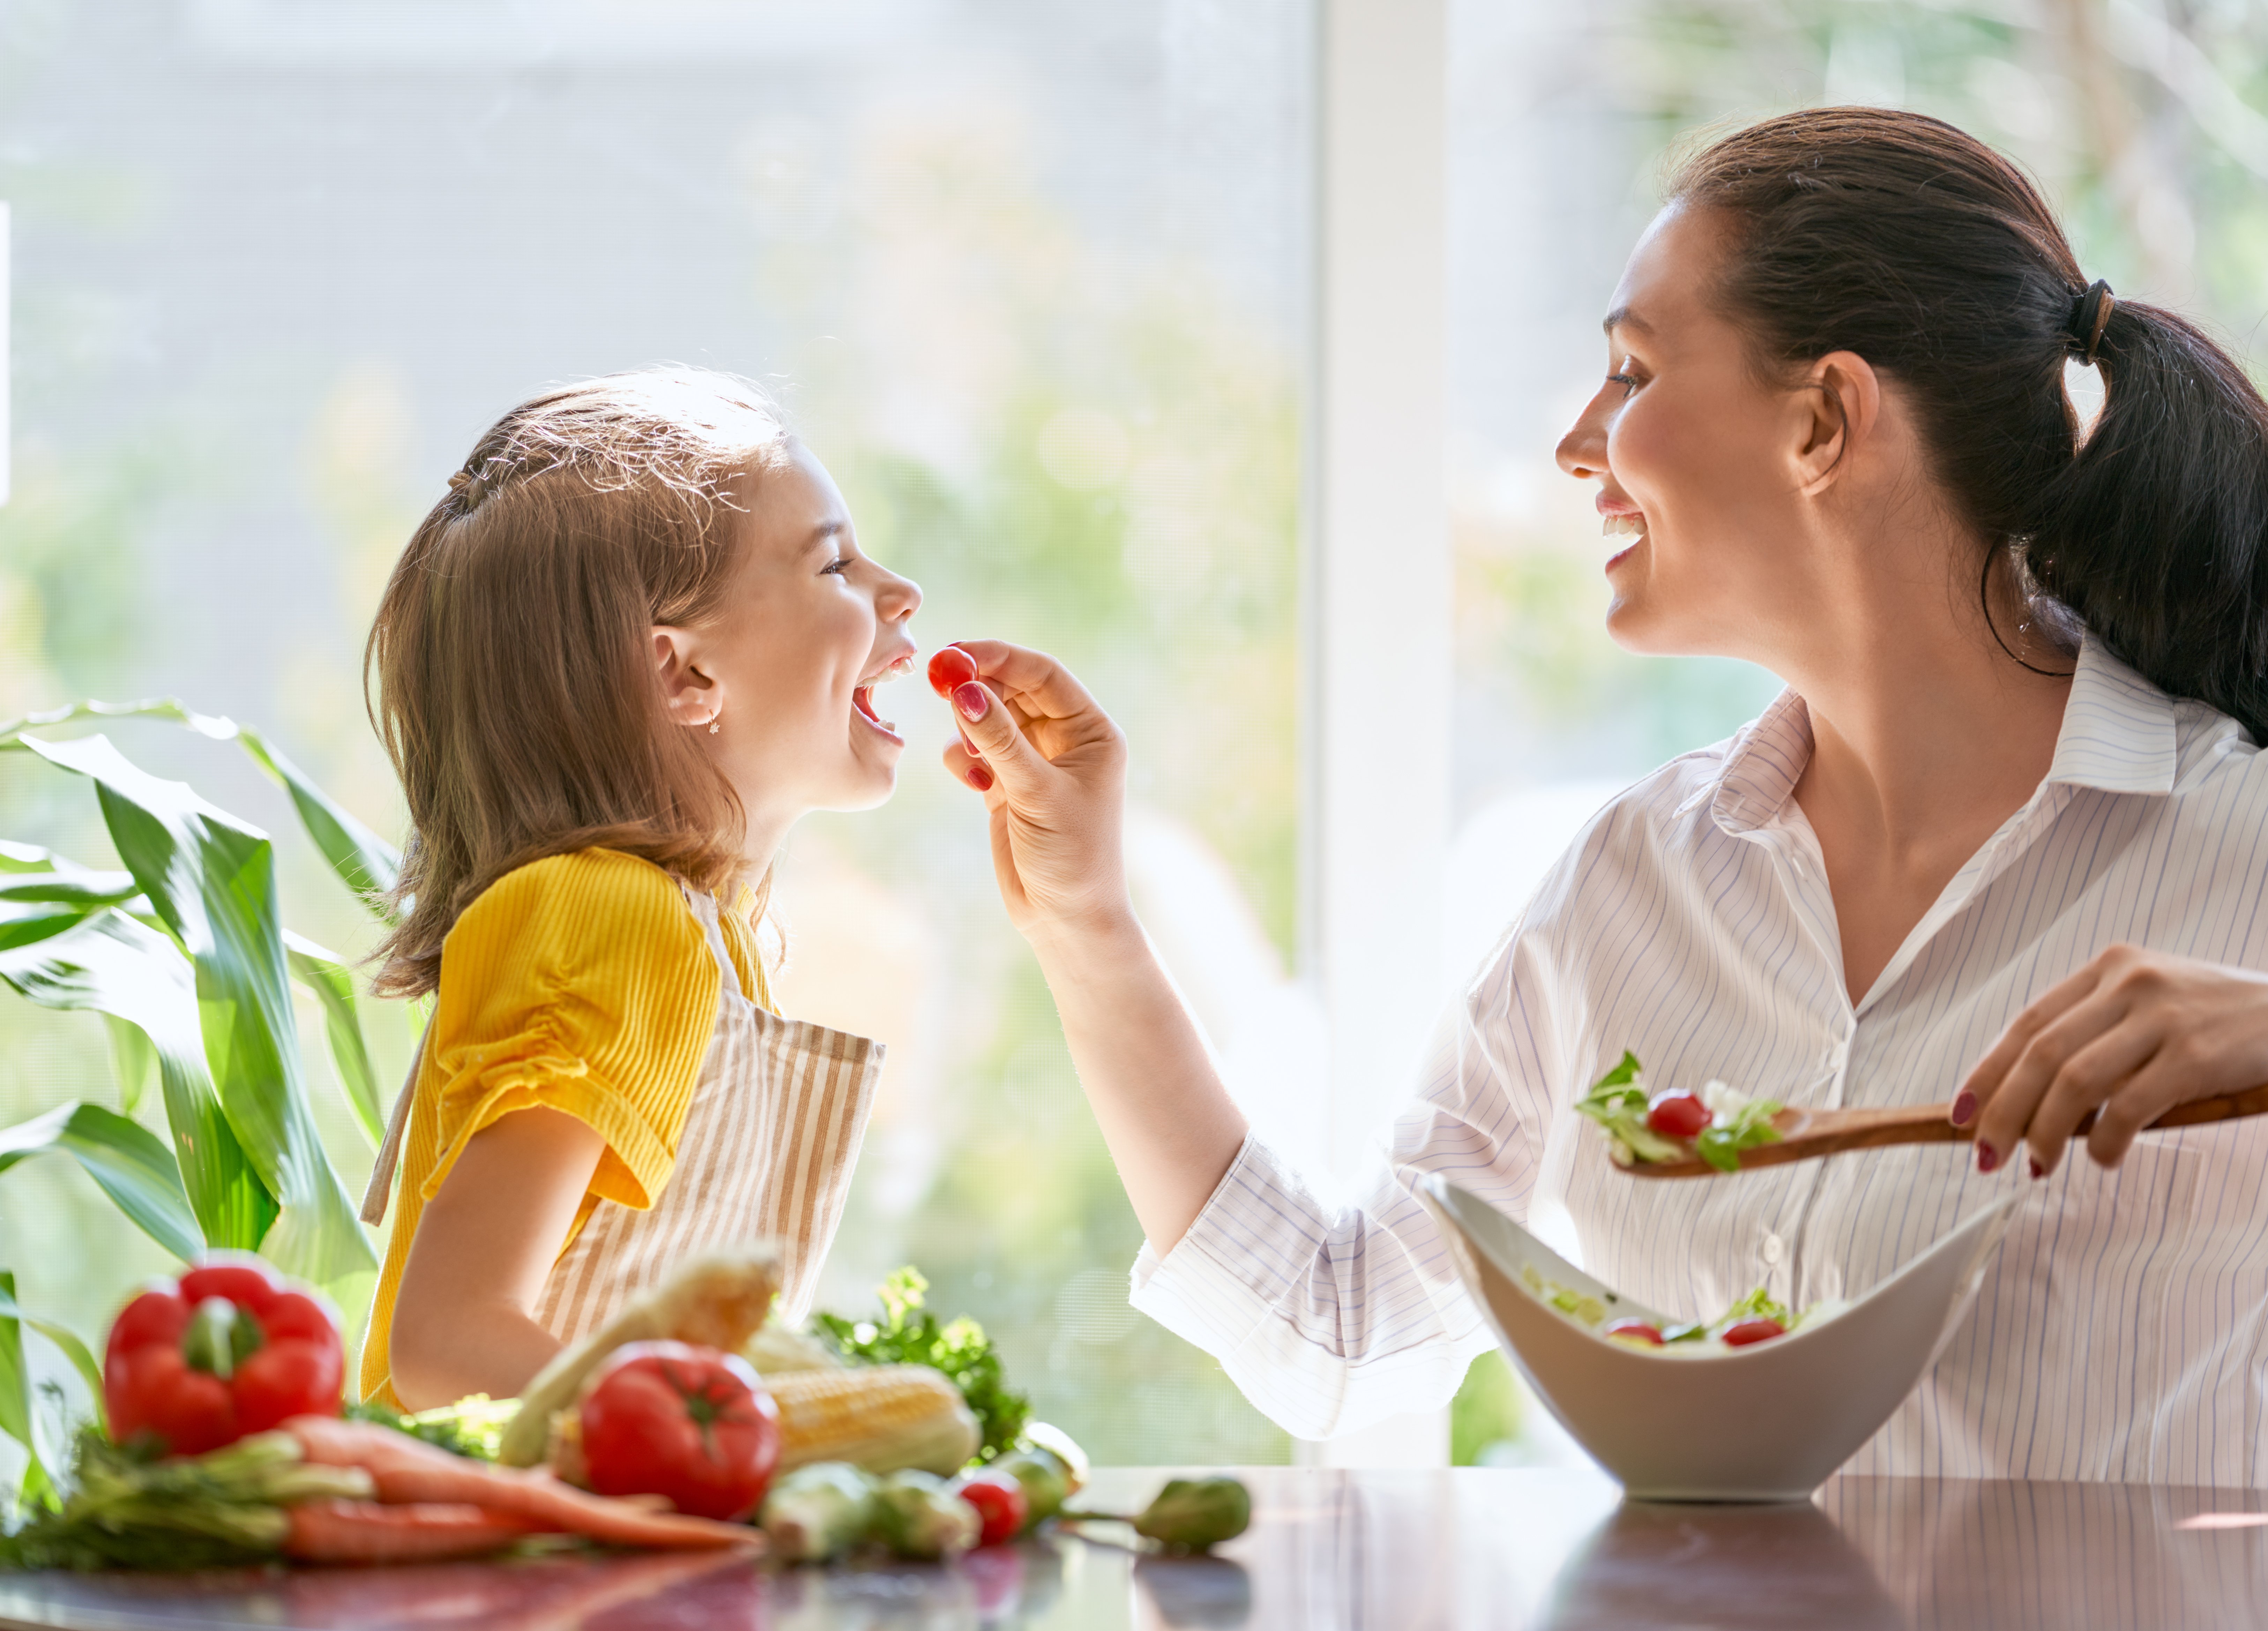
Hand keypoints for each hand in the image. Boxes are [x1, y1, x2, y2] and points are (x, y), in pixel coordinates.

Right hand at [936, 640, 1133, 942]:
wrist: (1065, 918)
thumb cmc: (1071, 855)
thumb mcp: (1036, 792)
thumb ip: (998, 740)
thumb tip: (963, 689)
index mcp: (1091, 732)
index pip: (1043, 675)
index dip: (1000, 659)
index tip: (956, 655)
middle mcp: (1065, 740)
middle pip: (1013, 689)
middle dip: (978, 686)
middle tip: (939, 682)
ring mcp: (1033, 762)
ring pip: (991, 718)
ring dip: (971, 724)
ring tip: (973, 756)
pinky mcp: (1006, 785)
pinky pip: (976, 751)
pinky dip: (965, 757)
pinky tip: (973, 781)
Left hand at [1957, 944, 2267, 1175]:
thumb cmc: (2218, 1020)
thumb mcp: (2151, 1004)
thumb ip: (2096, 1033)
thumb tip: (2029, 1097)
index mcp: (2110, 968)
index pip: (2027, 1024)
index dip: (1988, 1072)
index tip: (1962, 1114)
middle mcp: (2130, 983)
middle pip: (2040, 1055)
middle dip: (2004, 1111)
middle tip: (1987, 1156)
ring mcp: (2164, 1018)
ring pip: (2075, 1081)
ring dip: (2046, 1132)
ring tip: (2038, 1165)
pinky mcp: (2197, 1056)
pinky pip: (2130, 1106)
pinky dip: (2105, 1141)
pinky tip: (2103, 1158)